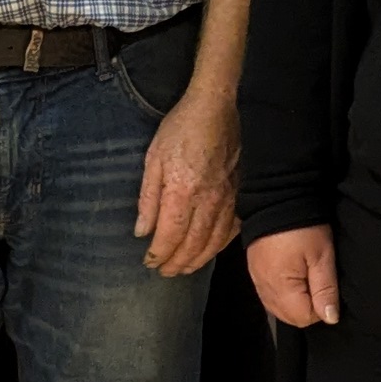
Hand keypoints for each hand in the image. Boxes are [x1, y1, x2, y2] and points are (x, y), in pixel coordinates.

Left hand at [134, 86, 241, 277]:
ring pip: (213, 241)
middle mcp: (206, 200)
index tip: (150, 262)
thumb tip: (142, 231)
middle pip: (192, 244)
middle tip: (165, 272)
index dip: (160, 254)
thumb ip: (148, 199)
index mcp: (181, 191)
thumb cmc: (180, 129)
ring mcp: (226, 199)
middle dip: (177, 263)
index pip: (170, 235)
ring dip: (197, 260)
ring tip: (184, 268)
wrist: (214, 109)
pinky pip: (232, 228)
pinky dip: (220, 245)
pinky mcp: (238, 194)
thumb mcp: (153, 159)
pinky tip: (211, 250)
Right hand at [247, 225, 338, 327]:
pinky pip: (268, 295)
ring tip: (304, 276)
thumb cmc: (304, 228)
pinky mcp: (253, 272)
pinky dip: (280, 293)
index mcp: (281, 287)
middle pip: (288, 317)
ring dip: (293, 301)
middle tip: (315, 279)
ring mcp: (256, 281)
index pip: (303, 318)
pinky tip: (289, 276)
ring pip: (277, 308)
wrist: (277, 198)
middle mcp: (264, 289)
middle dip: (306, 306)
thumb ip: (325, 289)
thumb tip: (330, 319)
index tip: (325, 285)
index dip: (320, 307)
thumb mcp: (322, 256)